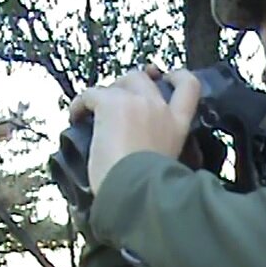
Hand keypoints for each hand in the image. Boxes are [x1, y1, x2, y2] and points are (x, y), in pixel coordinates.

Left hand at [69, 65, 200, 193]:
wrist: (135, 191)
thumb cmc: (149, 187)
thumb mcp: (167, 163)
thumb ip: (162, 147)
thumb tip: (145, 150)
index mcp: (177, 124)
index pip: (189, 86)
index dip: (178, 76)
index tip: (165, 76)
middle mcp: (159, 107)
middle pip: (143, 78)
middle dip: (128, 83)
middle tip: (115, 97)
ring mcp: (136, 102)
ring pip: (118, 82)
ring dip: (105, 93)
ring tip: (92, 111)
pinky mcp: (111, 103)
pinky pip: (91, 93)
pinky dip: (80, 104)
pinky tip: (76, 117)